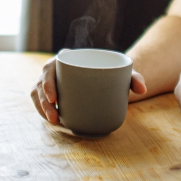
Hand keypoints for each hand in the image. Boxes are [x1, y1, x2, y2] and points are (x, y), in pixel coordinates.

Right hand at [31, 56, 146, 124]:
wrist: (108, 77)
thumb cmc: (112, 73)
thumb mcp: (123, 74)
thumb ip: (134, 78)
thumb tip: (142, 90)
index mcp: (67, 59)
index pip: (50, 67)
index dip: (47, 82)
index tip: (54, 97)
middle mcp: (56, 68)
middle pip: (41, 82)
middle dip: (43, 101)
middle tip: (55, 116)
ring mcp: (52, 81)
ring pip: (37, 92)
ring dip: (41, 107)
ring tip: (54, 121)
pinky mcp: (52, 92)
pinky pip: (40, 100)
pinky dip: (42, 110)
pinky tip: (50, 120)